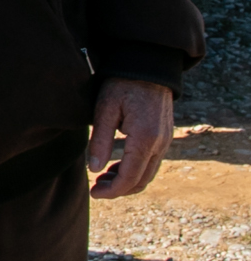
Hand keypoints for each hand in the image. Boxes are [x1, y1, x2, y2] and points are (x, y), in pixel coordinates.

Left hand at [88, 78, 174, 198]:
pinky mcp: (164, 136)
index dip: (112, 191)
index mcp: (145, 138)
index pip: (131, 177)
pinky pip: (152, 162)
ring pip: (148, 173)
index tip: (94, 194)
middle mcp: (160, 144)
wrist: (149, 66)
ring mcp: (166, 141)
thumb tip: (94, 170)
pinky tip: (117, 166)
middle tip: (96, 189)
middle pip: (142, 180)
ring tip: (102, 179)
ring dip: (127, 181)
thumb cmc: (123, 84)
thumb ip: (101, 140)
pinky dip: (136, 170)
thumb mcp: (105, 109)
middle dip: (119, 189)